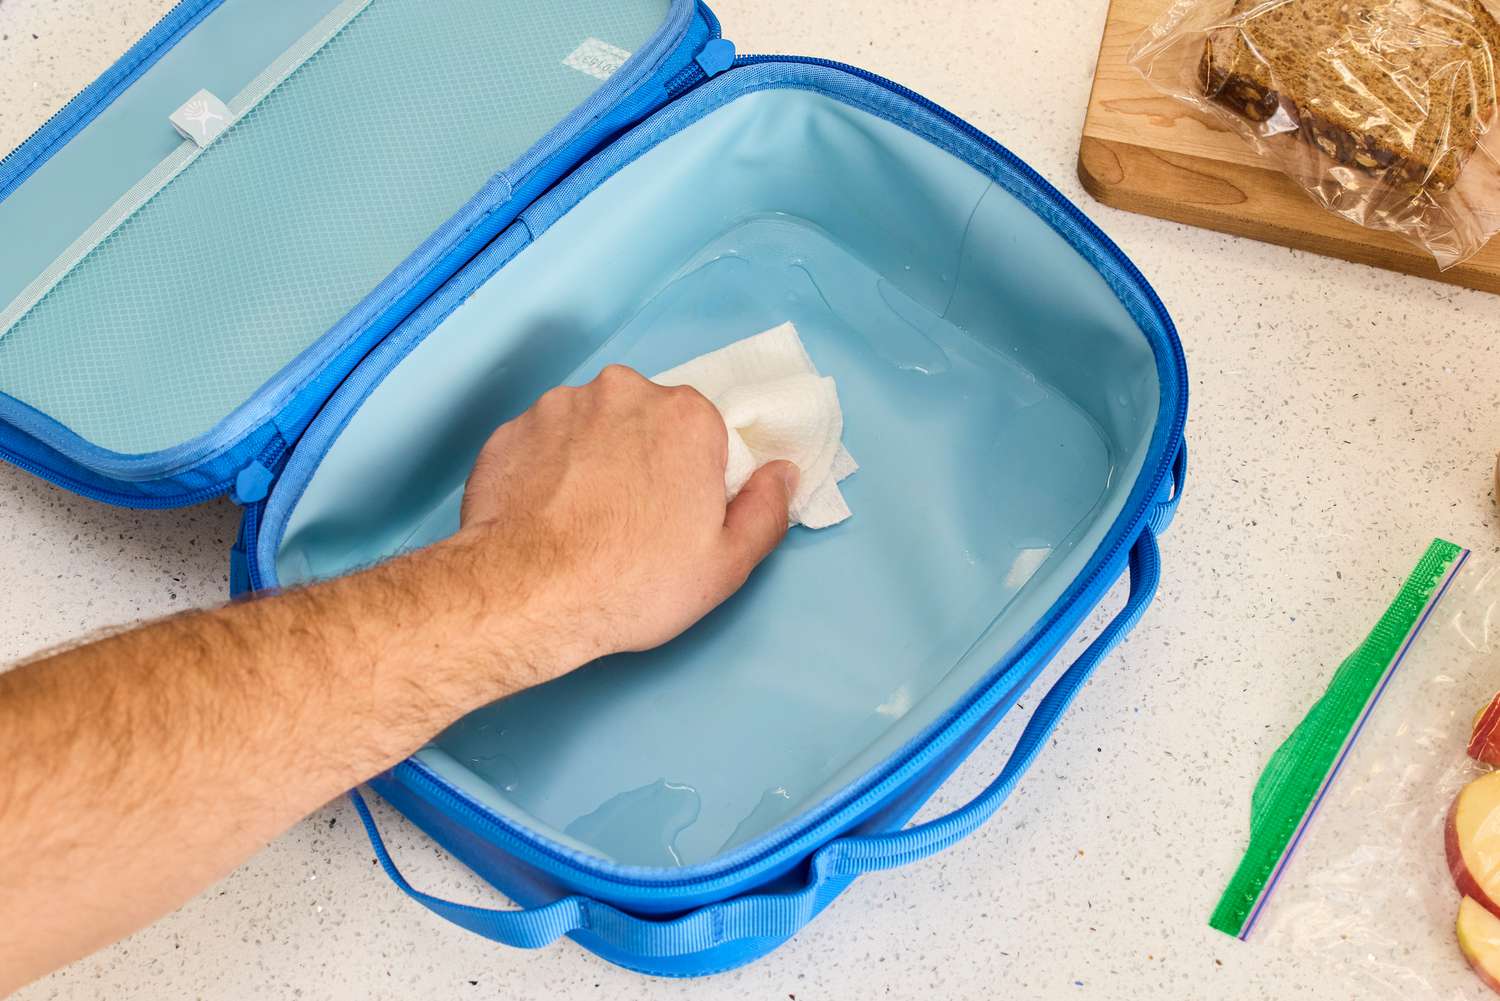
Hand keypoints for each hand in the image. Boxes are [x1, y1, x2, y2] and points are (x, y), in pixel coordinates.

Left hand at [452, 364, 798, 683]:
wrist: (525, 594)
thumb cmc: (631, 581)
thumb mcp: (726, 563)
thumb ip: (767, 509)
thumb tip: (780, 475)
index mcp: (685, 416)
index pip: (706, 433)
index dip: (697, 476)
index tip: (681, 515)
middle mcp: (622, 392)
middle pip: (647, 422)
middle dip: (645, 461)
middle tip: (633, 523)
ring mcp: (559, 407)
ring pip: (592, 429)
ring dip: (594, 462)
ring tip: (585, 523)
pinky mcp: (511, 430)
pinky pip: (543, 444)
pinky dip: (548, 473)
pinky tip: (549, 517)